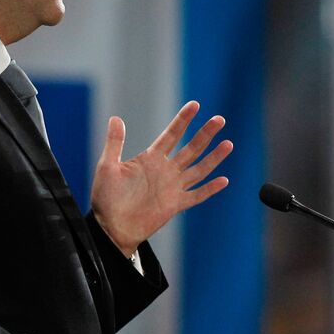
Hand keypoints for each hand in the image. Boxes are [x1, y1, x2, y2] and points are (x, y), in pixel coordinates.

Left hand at [91, 102, 232, 255]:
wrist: (111, 228)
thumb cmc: (105, 198)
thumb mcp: (107, 167)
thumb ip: (114, 143)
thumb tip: (115, 118)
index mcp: (150, 159)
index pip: (171, 135)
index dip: (183, 120)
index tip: (195, 105)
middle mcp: (165, 170)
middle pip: (191, 148)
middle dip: (205, 134)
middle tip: (219, 119)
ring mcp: (172, 187)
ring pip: (199, 169)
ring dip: (214, 157)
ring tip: (228, 144)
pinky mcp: (175, 205)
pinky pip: (197, 195)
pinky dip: (210, 189)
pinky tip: (224, 180)